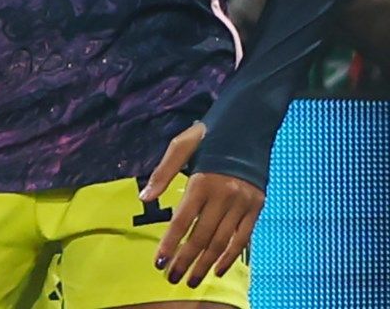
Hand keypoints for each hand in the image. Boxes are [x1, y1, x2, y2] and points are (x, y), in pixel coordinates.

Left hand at [144, 122, 264, 287]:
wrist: (249, 124)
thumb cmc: (209, 134)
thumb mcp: (180, 146)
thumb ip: (163, 173)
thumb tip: (145, 198)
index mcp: (202, 181)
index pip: (182, 221)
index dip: (170, 244)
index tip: (159, 261)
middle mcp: (224, 195)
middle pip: (202, 236)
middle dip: (186, 260)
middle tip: (172, 278)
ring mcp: (243, 202)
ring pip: (222, 241)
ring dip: (206, 263)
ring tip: (192, 279)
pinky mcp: (257, 206)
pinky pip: (243, 236)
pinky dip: (231, 255)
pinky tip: (218, 269)